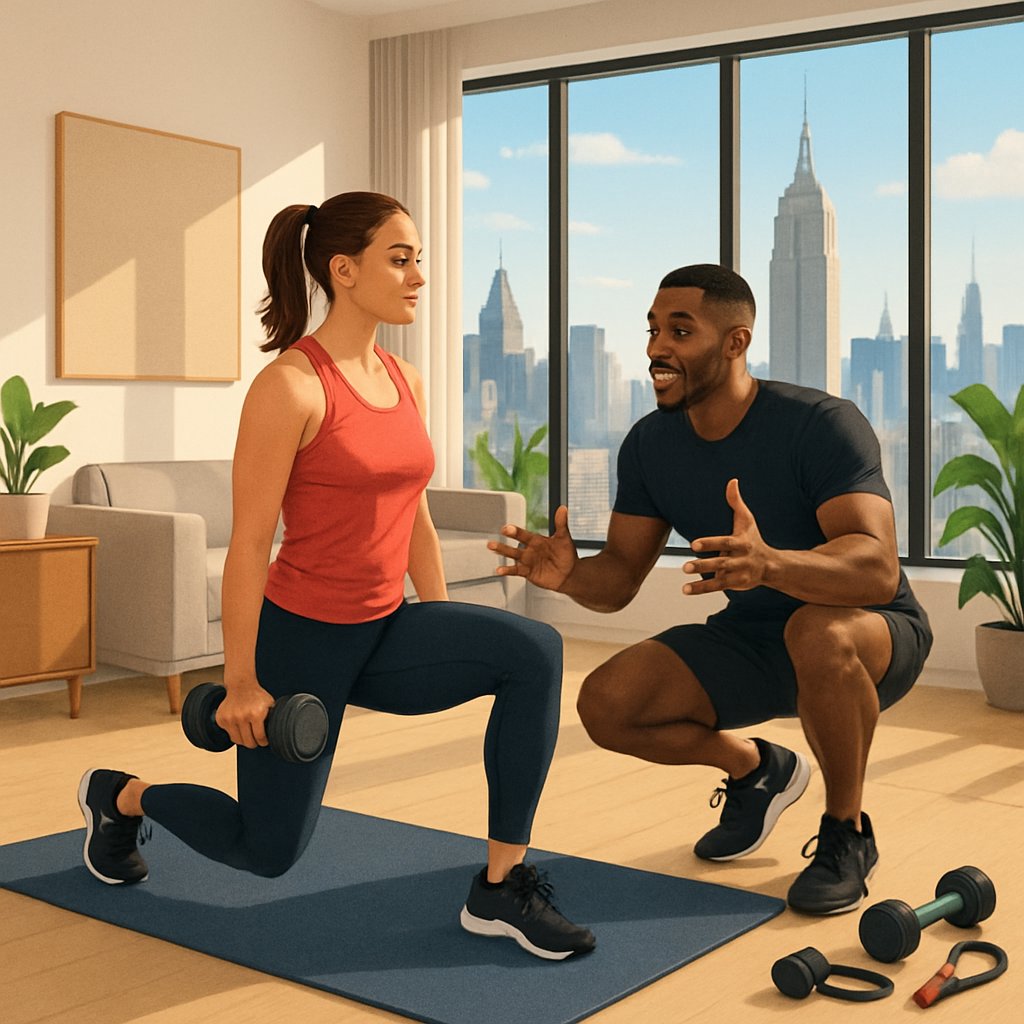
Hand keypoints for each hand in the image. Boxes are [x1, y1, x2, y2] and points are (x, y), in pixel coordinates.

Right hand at [215, 680, 274, 748]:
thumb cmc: (256, 696)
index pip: (260, 737)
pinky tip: (239, 726)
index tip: (264, 741)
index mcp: (256, 714)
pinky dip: (234, 733)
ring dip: (244, 740)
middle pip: (248, 742)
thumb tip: (278, 731)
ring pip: (237, 740)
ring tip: (248, 734)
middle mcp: (242, 716)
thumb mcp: (270, 704)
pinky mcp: (221, 719)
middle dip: (254, 743)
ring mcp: (230, 718)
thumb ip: (272, 717)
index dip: (263, 742)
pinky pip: (229, 734)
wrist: (241, 685)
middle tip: (256, 740)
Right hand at [487, 505, 578, 591]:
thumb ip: (561, 523)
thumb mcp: (564, 538)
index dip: (515, 532)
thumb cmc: (566, 555)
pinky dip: (507, 570)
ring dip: (502, 553)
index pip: (524, 535)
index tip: (506, 528)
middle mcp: (529, 550)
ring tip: (492, 550)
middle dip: (503, 545)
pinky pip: (516, 571)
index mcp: (536, 540)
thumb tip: (563, 508)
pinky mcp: (527, 572)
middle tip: (492, 543)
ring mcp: (528, 561)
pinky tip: (499, 570)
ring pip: (512, 556)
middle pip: (514, 547)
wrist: (570, 574)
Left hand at [683, 479, 771, 594]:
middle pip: (721, 562)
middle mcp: (740, 559)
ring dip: (701, 582)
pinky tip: (687, 590)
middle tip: (685, 566)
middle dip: (703, 565)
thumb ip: (736, 502)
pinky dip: (702, 589)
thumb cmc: (753, 538)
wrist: (770, 565)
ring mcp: (738, 573)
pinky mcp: (735, 583)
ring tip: (684, 583)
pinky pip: (717, 587)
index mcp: (742, 543)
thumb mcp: (747, 520)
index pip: (725, 542)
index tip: (693, 544)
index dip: (710, 543)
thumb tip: (732, 480)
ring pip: (719, 578)